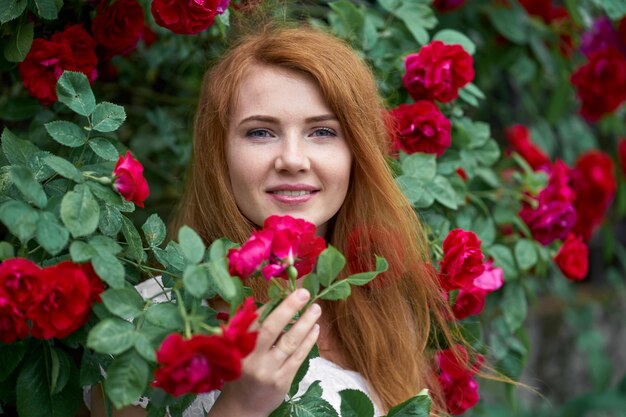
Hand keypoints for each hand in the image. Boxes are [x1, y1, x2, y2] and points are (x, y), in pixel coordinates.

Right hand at [208, 289, 320, 416]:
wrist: (242, 407)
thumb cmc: (240, 371)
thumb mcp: (237, 349)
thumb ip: (251, 329)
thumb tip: (275, 302)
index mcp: (237, 345)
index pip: (256, 319)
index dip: (272, 304)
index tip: (287, 289)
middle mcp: (251, 357)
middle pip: (271, 329)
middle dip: (289, 308)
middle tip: (304, 293)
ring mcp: (268, 370)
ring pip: (290, 342)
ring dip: (305, 323)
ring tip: (316, 308)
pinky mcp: (282, 380)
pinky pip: (298, 357)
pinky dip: (308, 341)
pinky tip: (316, 329)